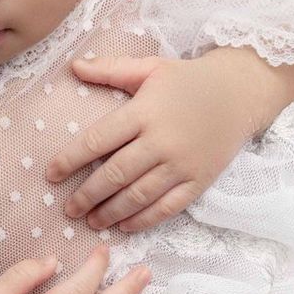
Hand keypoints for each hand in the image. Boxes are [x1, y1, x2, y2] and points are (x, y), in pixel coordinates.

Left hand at [44, 47, 293, 234]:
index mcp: (144, 112)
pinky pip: (167, 207)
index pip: (98, 140)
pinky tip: (125, 226)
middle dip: (87, 194)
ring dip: (110, 212)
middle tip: (68, 208)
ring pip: (138, 196)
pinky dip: (144, 220)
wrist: (242, 91)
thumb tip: (72, 67)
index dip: (71, 160)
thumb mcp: (150, 68)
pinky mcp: (199, 180)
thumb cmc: (189, 79)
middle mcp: (161, 141)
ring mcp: (182, 164)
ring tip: (91, 221)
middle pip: (115, 174)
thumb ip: (110, 70)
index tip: (51, 175)